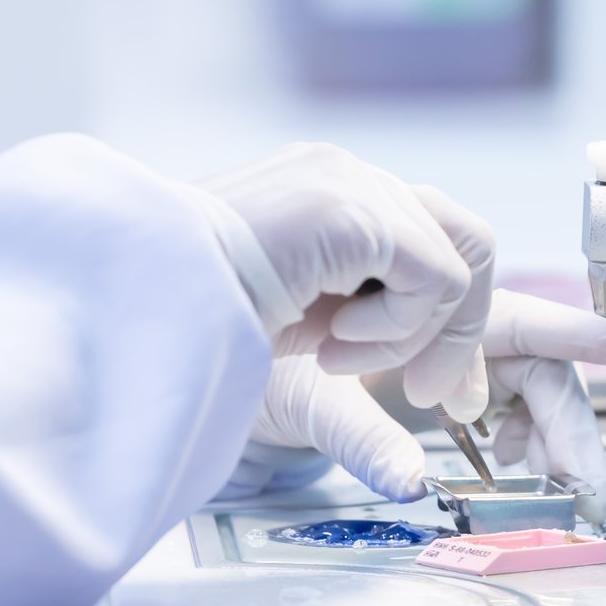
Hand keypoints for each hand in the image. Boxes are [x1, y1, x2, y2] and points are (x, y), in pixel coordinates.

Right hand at [190, 144, 492, 419]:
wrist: (138, 308)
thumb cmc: (202, 333)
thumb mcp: (308, 347)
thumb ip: (375, 353)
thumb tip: (435, 428)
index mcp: (334, 197)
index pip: (436, 240)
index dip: (453, 320)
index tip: (438, 394)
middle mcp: (349, 177)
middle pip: (466, 238)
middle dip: (463, 329)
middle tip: (430, 396)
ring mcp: (352, 182)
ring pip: (458, 261)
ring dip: (414, 333)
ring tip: (340, 358)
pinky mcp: (352, 208)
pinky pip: (434, 279)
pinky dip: (399, 330)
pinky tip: (332, 346)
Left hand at [219, 291, 605, 525]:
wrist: (209, 347)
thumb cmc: (248, 348)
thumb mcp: (298, 394)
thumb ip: (358, 434)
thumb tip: (408, 481)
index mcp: (427, 296)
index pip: (530, 320)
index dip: (602, 335)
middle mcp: (446, 317)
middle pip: (540, 365)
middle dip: (571, 427)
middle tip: (589, 491)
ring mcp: (444, 347)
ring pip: (525, 389)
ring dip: (544, 438)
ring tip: (547, 483)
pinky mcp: (435, 377)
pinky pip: (499, 404)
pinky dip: (513, 437)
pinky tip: (502, 464)